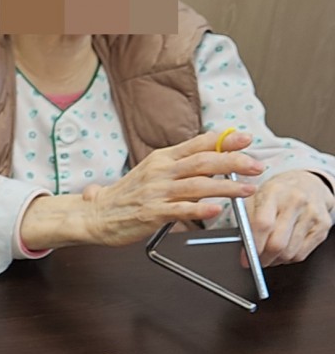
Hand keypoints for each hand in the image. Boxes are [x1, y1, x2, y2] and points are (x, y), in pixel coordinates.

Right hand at [79, 129, 263, 247]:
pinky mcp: (151, 213)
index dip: (224, 140)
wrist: (96, 214)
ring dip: (226, 186)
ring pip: (197, 185)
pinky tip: (215, 210)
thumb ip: (180, 167)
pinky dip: (199, 209)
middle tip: (257, 165)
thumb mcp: (153, 172)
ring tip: (247, 189)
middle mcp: (161, 171)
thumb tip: (210, 162)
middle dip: (234, 162)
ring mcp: (156, 192)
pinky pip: (180, 210)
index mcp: (163, 158)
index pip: (198, 144)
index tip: (246, 138)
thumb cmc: (126, 196)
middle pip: (203, 161)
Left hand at [242, 170, 333, 267]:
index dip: (253, 246)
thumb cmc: (279, 193)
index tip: (245, 259)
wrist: (308, 183)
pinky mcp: (323, 226)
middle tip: (257, 259)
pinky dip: (289, 258)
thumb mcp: (257, 196)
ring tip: (270, 252)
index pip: (263, 224)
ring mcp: (312, 214)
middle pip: (277, 243)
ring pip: (289, 253)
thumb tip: (242, 245)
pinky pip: (301, 255)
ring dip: (276, 259)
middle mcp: (296, 201)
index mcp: (275, 192)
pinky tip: (284, 249)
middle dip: (263, 258)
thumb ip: (246, 218)